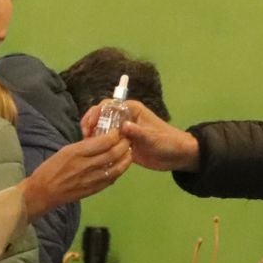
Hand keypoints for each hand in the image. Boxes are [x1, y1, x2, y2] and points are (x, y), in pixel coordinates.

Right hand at [21, 129, 133, 216]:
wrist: (43, 193)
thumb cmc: (50, 169)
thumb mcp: (65, 151)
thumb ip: (83, 146)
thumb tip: (100, 140)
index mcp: (77, 152)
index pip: (104, 141)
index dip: (115, 135)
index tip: (118, 130)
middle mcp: (86, 165)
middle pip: (113, 153)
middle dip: (123, 145)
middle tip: (127, 139)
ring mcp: (91, 179)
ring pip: (116, 168)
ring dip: (125, 159)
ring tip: (128, 152)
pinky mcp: (93, 190)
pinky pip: (111, 180)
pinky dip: (119, 171)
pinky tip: (121, 166)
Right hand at [80, 99, 199, 171]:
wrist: (177, 156)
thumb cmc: (168, 142)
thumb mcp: (153, 138)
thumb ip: (138, 132)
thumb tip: (123, 127)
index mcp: (131, 110)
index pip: (108, 105)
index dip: (96, 113)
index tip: (90, 125)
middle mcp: (125, 118)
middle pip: (101, 117)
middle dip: (91, 125)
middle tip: (84, 137)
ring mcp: (122, 132)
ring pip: (102, 130)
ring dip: (93, 137)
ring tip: (86, 147)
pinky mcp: (122, 144)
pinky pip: (107, 143)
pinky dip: (99, 147)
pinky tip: (94, 155)